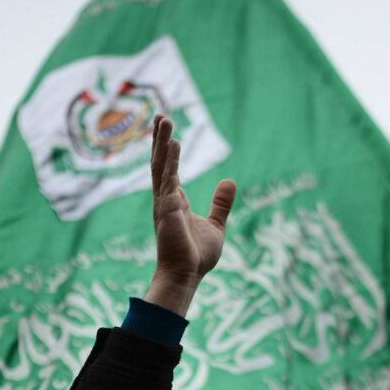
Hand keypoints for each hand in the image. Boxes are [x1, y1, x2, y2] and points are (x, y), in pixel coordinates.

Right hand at [144, 114, 236, 316]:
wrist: (188, 274)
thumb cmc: (197, 255)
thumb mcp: (216, 224)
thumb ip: (221, 203)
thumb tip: (230, 181)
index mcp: (175, 200)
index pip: (169, 168)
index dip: (166, 148)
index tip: (166, 128)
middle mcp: (166, 199)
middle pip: (160, 162)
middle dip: (160, 139)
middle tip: (161, 115)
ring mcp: (164, 203)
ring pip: (161, 166)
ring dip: (162, 143)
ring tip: (164, 120)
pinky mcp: (167, 210)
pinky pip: (168, 180)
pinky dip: (170, 162)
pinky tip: (173, 144)